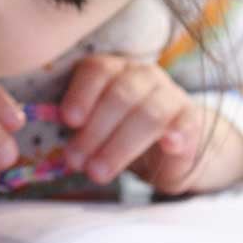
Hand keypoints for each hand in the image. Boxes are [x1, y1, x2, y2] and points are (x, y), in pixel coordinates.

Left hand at [60, 55, 242, 193]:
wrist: (169, 147)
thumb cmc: (120, 132)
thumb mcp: (95, 127)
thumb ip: (76, 127)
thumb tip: (51, 132)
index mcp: (113, 70)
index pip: (97, 71)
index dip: (81, 94)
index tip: (68, 121)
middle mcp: (142, 75)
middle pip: (120, 96)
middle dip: (94, 131)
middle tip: (76, 161)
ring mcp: (170, 94)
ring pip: (148, 114)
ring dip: (120, 146)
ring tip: (98, 172)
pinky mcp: (191, 119)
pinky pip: (185, 123)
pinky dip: (176, 134)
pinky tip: (168, 145)